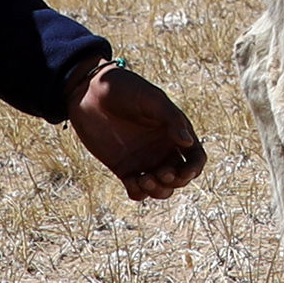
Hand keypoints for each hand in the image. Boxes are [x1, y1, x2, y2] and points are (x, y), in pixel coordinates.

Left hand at [68, 59, 206, 200]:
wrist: (88, 92)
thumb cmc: (124, 89)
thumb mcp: (151, 99)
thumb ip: (171, 119)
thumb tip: (188, 142)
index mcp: (174, 133)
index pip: (195, 158)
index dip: (194, 170)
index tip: (183, 173)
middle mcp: (162, 149)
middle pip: (180, 178)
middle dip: (175, 181)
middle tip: (160, 173)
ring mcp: (143, 161)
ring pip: (161, 189)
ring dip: (158, 191)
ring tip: (144, 179)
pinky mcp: (123, 168)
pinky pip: (137, 191)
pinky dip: (138, 193)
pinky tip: (131, 181)